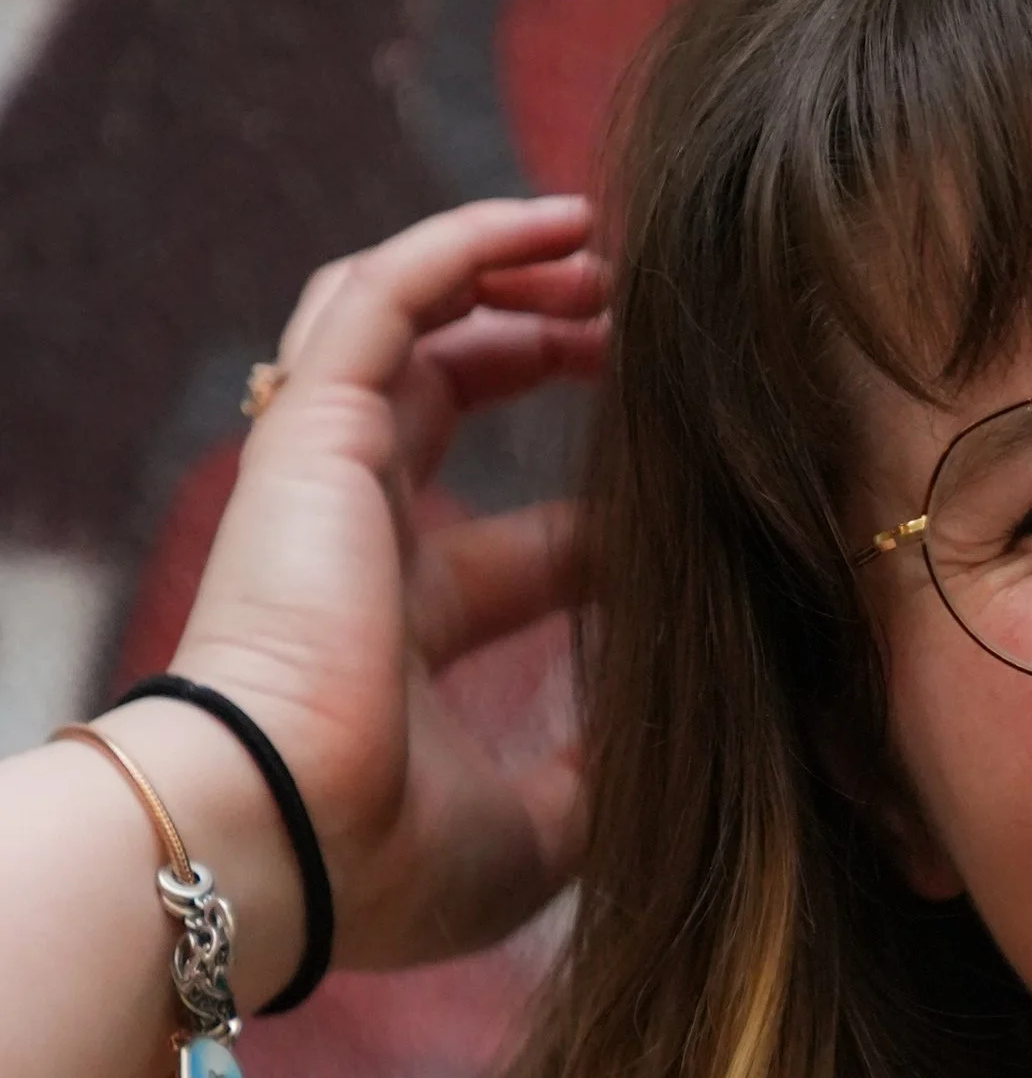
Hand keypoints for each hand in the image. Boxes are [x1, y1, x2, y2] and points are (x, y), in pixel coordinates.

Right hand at [163, 196, 607, 973]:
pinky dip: (464, 242)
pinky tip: (557, 221)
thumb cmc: (390, 855)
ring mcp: (328, 477)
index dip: (608, 512)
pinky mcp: (313, 430)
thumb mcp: (539, 833)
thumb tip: (679, 763)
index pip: (521, 544)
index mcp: (406, 632)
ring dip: (503, 273)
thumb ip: (602, 786)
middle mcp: (360, 541)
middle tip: (646, 328)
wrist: (287, 834)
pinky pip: (381, 294)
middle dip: (548, 346)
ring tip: (602, 248)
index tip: (697, 492)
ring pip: (403, 320)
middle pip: (451, 398)